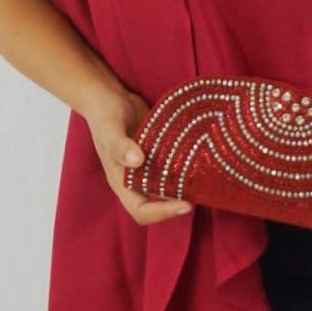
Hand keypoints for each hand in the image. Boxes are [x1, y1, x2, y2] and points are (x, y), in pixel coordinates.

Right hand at [86, 87, 193, 225]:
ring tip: (208, 179)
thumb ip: (119, 145)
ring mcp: (149, 168)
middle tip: (204, 192)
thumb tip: (138, 161)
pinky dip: (188, 168)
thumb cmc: (104, 114)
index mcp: (121, 181)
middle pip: (159, 204)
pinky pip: (174, 168)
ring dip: (186, 187)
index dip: (163, 213)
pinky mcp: (159, 155)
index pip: (141, 210)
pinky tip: (203, 160)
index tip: (186, 205)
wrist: (109, 97)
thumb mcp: (109, 127)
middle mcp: (136, 179)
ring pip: (170, 188)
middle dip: (180, 203)